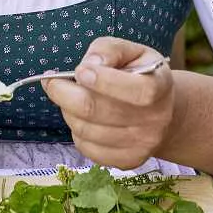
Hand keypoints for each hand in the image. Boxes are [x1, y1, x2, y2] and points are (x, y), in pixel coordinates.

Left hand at [42, 36, 175, 169]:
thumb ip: (108, 50)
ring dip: (67, 111)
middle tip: (52, 81)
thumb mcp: (129, 50)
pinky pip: (86, 147)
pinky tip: (81, 118)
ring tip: (70, 97)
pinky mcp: (127, 161)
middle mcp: (155, 120)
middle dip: (64, 93)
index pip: (136, 91)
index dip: (103, 80)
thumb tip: (90, 65)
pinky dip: (75, 130)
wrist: (159, 110)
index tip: (80, 70)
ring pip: (86, 130)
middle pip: (96, 110)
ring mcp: (142, 145)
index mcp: (160, 86)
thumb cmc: (138, 74)